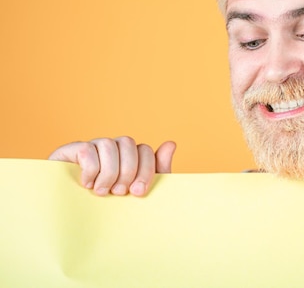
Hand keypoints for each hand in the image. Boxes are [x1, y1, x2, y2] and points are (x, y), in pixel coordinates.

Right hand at [48, 136, 175, 196]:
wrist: (74, 224)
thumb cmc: (110, 208)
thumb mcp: (137, 193)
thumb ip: (158, 171)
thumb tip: (171, 143)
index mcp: (129, 156)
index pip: (145, 150)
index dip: (145, 170)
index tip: (138, 193)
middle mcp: (111, 148)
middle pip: (128, 143)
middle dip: (128, 171)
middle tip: (120, 193)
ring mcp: (91, 147)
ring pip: (108, 143)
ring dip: (109, 172)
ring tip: (102, 192)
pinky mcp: (69, 151)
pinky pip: (86, 149)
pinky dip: (90, 169)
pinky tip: (87, 184)